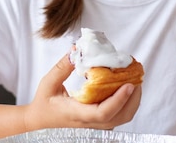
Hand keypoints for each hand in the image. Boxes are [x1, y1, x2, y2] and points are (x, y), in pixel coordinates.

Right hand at [23, 54, 141, 131]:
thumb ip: (62, 67)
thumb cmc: (43, 104)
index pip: (104, 112)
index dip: (119, 99)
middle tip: (137, 76)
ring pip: (122, 118)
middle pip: (121, 116)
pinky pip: (117, 115)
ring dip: (132, 100)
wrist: (39, 121)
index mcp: (77, 113)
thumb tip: (77, 49)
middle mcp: (89, 122)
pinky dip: (125, 102)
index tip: (129, 84)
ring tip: (133, 79)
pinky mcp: (98, 123)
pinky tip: (123, 87)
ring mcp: (95, 125)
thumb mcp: (48, 83)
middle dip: (133, 98)